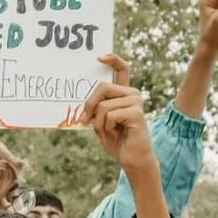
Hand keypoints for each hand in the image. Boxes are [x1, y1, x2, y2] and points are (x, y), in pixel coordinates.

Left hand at [83, 55, 153, 174]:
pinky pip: (109, 115)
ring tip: (106, 132)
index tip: (98, 57)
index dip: (112, 59)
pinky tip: (116, 134)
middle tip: (84, 120)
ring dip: (98, 122)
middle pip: (102, 87)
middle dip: (89, 104)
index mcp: (125, 93)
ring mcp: (136, 102)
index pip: (122, 69)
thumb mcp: (101, 122)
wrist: (132, 160)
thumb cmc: (117, 141)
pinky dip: (105, 128)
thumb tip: (81, 103)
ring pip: (103, 105)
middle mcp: (132, 94)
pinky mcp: (136, 113)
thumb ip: (95, 108)